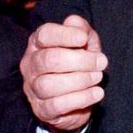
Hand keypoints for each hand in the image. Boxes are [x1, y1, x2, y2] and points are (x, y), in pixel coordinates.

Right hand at [20, 14, 106, 132]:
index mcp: (38, 44)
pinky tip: (96, 93)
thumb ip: (80, 29)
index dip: (65, 35)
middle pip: (49, 60)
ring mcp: (33, 88)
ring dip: (80, 80)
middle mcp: (30, 65)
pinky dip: (80, 98)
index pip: (45, 35)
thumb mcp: (83, 43)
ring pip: (50, 84)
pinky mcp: (41, 110)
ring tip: (98, 77)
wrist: (74, 101)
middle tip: (101, 62)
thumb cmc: (77, 64)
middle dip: (80, 60)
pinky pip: (57, 105)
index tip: (84, 38)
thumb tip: (74, 23)